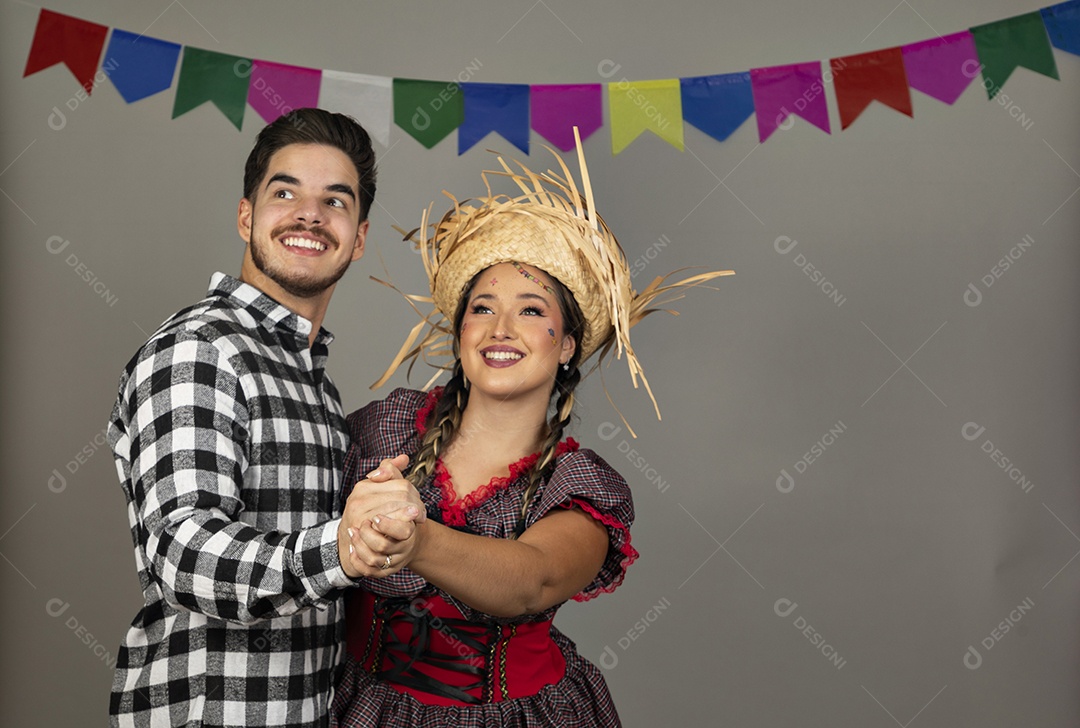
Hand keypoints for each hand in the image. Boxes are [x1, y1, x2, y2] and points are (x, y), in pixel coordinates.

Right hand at [337, 454, 423, 577]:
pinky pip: (393, 527)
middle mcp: (359, 500)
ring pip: (399, 510)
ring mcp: (361, 517)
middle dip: (416, 505)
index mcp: (363, 487)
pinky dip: (404, 527)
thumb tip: (404, 458)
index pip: (400, 483)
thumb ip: (390, 473)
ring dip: (412, 516)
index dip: (415, 493)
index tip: (418, 505)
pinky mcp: (365, 535)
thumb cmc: (367, 514)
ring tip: (417, 521)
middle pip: (402, 496)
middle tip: (421, 515)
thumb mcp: (376, 492)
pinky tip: (409, 528)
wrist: (353, 544)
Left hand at [346, 509, 424, 577]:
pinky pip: (367, 571)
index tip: (376, 517)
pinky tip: (352, 547)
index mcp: (410, 534)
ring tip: (353, 532)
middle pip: (383, 546)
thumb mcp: (403, 513)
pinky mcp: (383, 571)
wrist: (407, 542)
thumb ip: (403, 510)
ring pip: (373, 560)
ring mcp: (393, 563)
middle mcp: (403, 551)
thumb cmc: (402, 522)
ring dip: (358, 545)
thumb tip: (413, 509)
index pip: (402, 532)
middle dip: (367, 533)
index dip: (386, 524)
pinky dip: (356, 559)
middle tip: (364, 523)